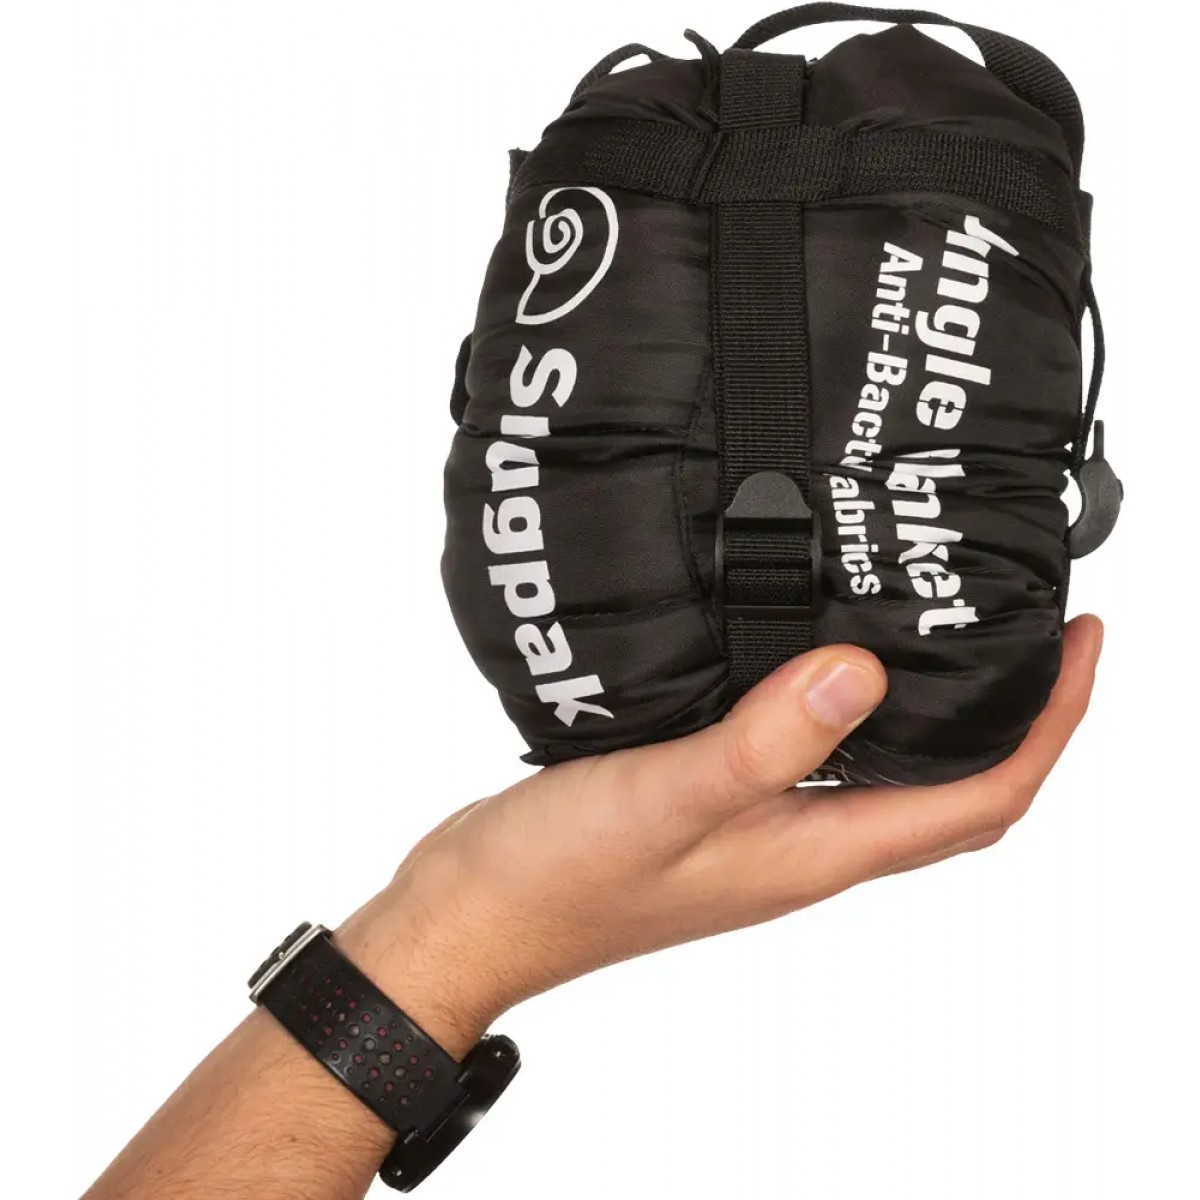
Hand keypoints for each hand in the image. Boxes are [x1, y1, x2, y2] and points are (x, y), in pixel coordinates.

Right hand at [339, 615, 1101, 1055]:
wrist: (472, 915)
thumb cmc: (559, 881)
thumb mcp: (666, 799)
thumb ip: (764, 742)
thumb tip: (861, 673)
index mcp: (815, 852)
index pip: (981, 798)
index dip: (1052, 726)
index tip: (1083, 643)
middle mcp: (803, 843)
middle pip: (954, 790)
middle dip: (1018, 718)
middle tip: (1038, 632)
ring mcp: (760, 826)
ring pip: (887, 770)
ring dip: (936, 710)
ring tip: (948, 628)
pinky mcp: (715, 802)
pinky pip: (813, 752)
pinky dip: (847, 705)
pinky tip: (814, 655)